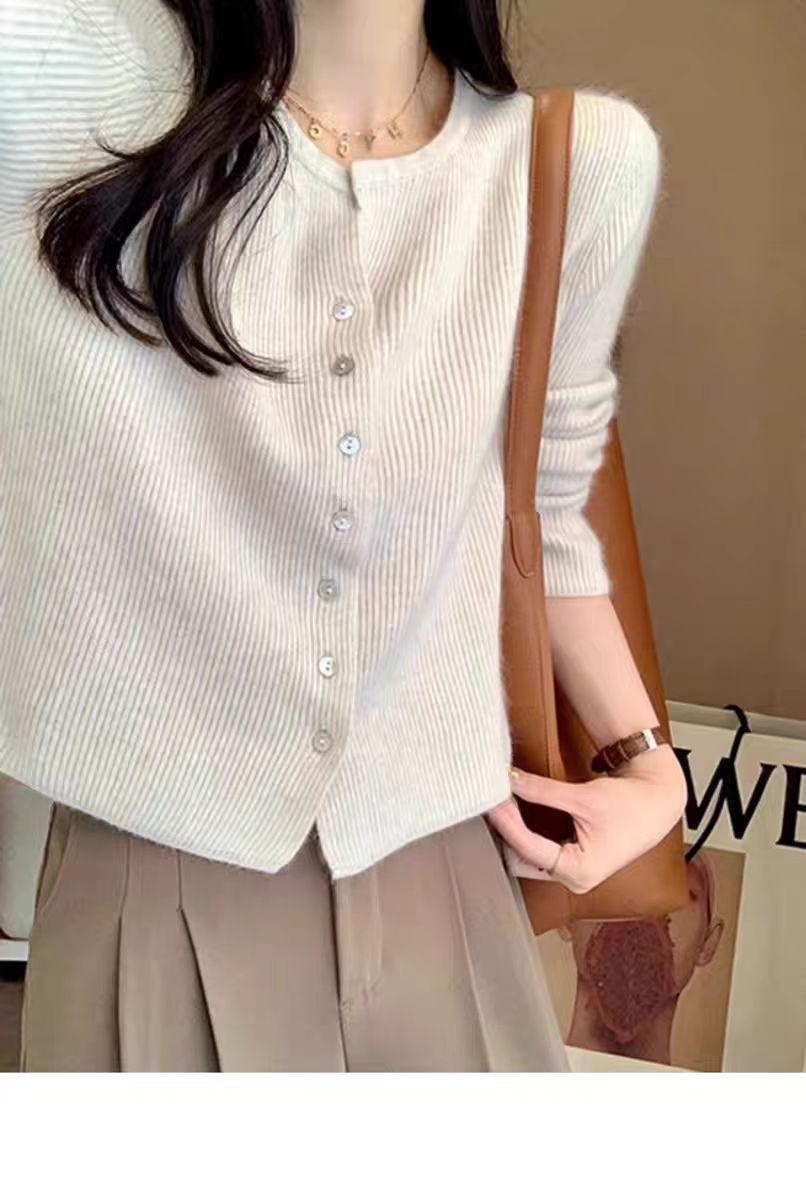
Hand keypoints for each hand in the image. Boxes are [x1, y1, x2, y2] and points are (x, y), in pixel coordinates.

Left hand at [485, 744, 686, 893]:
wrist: (658, 800)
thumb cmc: (632, 803)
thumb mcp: (583, 796)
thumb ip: (542, 790)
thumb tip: (508, 780)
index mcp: (580, 871)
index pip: (527, 848)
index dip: (506, 822)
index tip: (492, 800)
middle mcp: (574, 879)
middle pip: (522, 861)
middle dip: (506, 831)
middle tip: (493, 800)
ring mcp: (573, 873)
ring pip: (527, 858)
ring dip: (514, 832)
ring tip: (501, 803)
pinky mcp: (573, 861)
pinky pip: (539, 852)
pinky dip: (526, 833)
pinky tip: (517, 811)